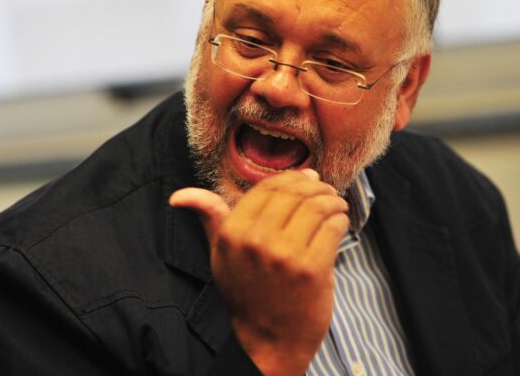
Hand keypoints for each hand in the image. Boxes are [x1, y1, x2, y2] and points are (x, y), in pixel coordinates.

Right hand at [169, 169, 348, 375]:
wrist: (268, 341)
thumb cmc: (247, 294)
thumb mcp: (221, 255)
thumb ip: (210, 219)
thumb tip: (178, 196)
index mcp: (232, 233)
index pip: (268, 188)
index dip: (291, 178)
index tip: (306, 179)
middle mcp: (255, 241)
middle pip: (294, 193)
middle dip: (315, 186)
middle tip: (325, 190)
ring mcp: (284, 256)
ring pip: (317, 206)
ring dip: (332, 200)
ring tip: (336, 204)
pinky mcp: (311, 270)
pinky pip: (332, 227)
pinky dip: (341, 219)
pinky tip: (340, 222)